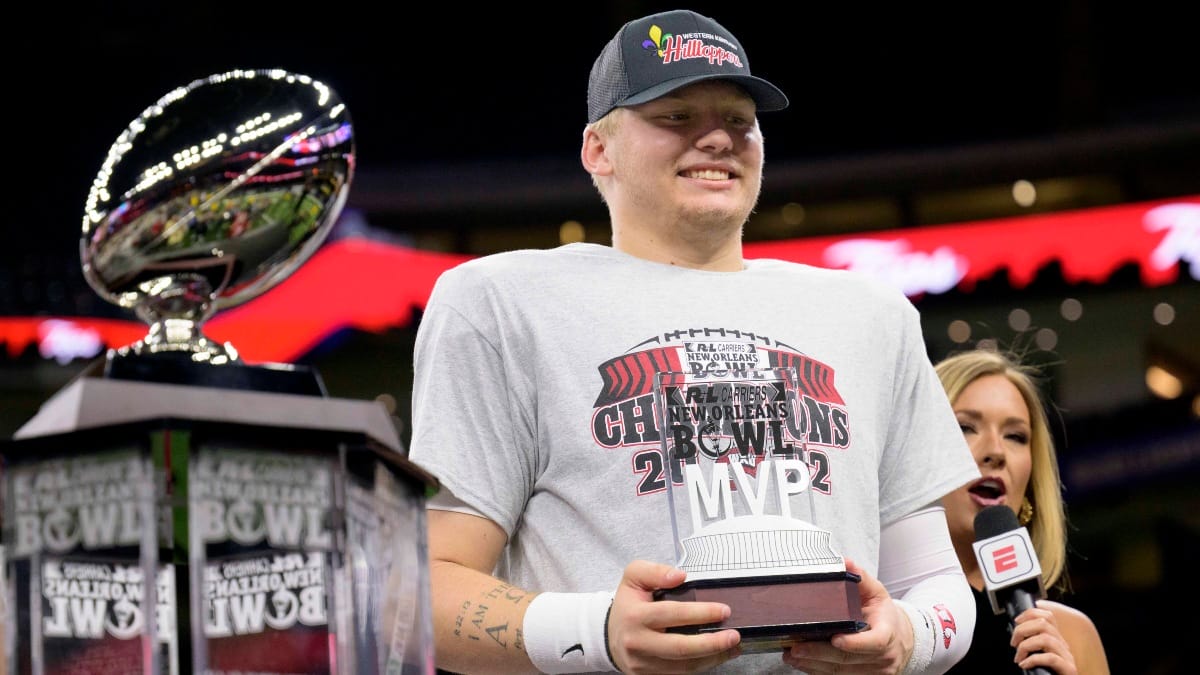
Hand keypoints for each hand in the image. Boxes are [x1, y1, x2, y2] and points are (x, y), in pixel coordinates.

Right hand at [606, 560, 741, 673]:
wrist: (610, 636)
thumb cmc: (628, 604)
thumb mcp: (633, 577)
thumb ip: (655, 571)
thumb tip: (680, 576)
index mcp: (635, 616)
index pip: (673, 614)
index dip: (701, 613)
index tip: (724, 611)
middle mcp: (638, 643)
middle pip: (681, 648)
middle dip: (712, 643)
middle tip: (734, 635)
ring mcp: (643, 664)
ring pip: (684, 666)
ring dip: (713, 658)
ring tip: (733, 647)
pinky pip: (680, 674)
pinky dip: (702, 666)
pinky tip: (717, 656)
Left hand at [782, 558, 910, 673]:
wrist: (901, 641)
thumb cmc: (884, 616)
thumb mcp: (876, 594)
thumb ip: (860, 578)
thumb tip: (845, 562)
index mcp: (888, 633)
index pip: (875, 642)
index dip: (855, 643)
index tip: (835, 639)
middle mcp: (883, 657)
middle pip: (849, 659)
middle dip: (819, 654)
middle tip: (796, 647)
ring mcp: (875, 672)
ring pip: (841, 672)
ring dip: (814, 665)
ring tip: (792, 654)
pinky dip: (817, 671)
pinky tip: (803, 663)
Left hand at [1011, 603, 1077, 674]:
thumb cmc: (1044, 672)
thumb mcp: (1038, 653)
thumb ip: (1032, 642)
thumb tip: (1015, 635)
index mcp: (1056, 639)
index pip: (1047, 616)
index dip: (1029, 614)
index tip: (1016, 622)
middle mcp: (1063, 645)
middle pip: (1044, 624)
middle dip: (1022, 630)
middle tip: (1013, 643)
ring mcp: (1067, 657)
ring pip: (1046, 639)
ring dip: (1026, 646)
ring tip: (1018, 656)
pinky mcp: (1068, 669)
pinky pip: (1050, 658)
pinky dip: (1033, 660)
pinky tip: (1024, 664)